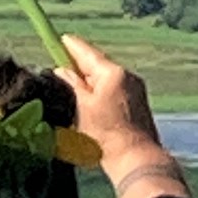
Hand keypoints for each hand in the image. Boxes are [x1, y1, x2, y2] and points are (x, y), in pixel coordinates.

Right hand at [59, 33, 163, 166]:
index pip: (88, 53)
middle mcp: (128, 77)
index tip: (62, 38)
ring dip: (89, 83)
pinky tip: (89, 104)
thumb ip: (71, 85)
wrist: (135, 159)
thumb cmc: (107, 135)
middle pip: (98, 66)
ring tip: (72, 89)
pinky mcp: (137, 105)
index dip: (72, 46)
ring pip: (106, 80)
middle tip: (61, 66)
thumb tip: (62, 71)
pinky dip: (100, 93)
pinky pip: (114, 92)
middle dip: (79, 67)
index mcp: (114, 73)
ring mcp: (135, 91)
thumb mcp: (82, 107)